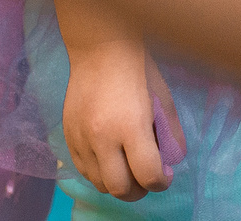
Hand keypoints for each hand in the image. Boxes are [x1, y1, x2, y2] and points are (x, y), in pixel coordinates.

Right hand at [63, 36, 180, 201]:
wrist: (100, 48)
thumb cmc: (137, 70)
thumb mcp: (163, 99)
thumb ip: (170, 135)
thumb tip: (172, 162)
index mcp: (130, 126)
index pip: (148, 175)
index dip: (162, 182)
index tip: (166, 174)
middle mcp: (102, 137)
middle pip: (120, 188)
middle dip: (139, 190)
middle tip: (147, 179)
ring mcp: (81, 138)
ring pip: (99, 184)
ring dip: (117, 183)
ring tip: (128, 168)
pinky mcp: (68, 136)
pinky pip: (82, 170)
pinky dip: (99, 173)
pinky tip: (111, 159)